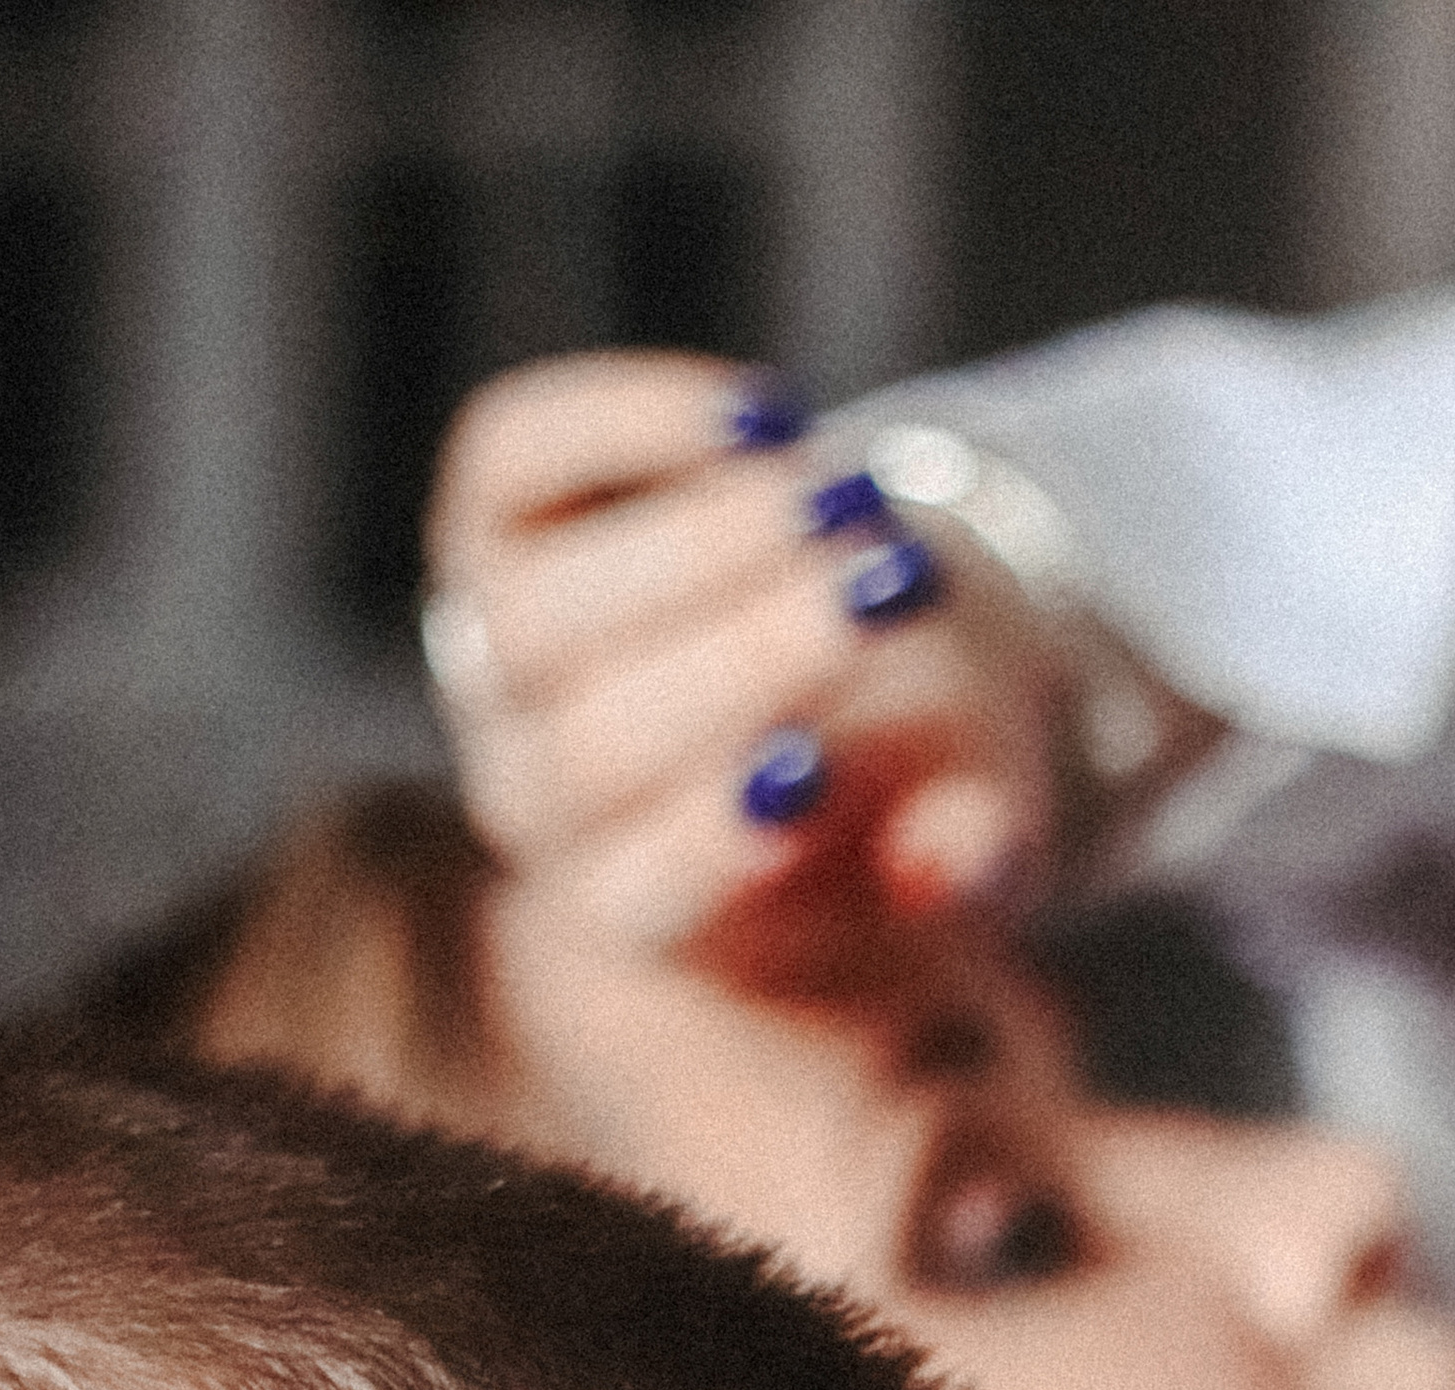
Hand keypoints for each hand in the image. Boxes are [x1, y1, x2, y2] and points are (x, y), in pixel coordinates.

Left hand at [422, 350, 1063, 954]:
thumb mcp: (965, 832)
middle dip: (748, 658)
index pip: (643, 889)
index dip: (713, 837)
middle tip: (898, 584)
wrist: (839, 677)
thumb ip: (964, 857)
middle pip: (590, 747)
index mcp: (640, 911)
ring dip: (706, 540)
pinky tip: (769, 414)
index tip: (809, 773)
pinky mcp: (490, 516)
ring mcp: (500, 656)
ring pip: (538, 610)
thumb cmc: (901, 778)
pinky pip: (521, 453)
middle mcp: (540, 797)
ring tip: (851, 498)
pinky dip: (633, 424)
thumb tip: (946, 864)